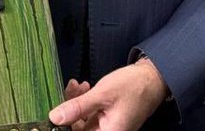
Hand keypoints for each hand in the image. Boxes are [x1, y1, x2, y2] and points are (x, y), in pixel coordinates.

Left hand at [48, 60, 167, 130]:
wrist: (152, 78)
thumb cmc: (132, 87)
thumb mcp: (102, 95)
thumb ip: (78, 107)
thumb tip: (54, 118)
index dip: (63, 125)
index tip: (52, 112)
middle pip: (78, 127)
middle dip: (70, 107)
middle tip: (70, 88)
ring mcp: (108, 127)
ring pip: (82, 119)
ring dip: (77, 102)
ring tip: (79, 85)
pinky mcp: (108, 119)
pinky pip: (90, 113)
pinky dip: (85, 101)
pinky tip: (84, 88)